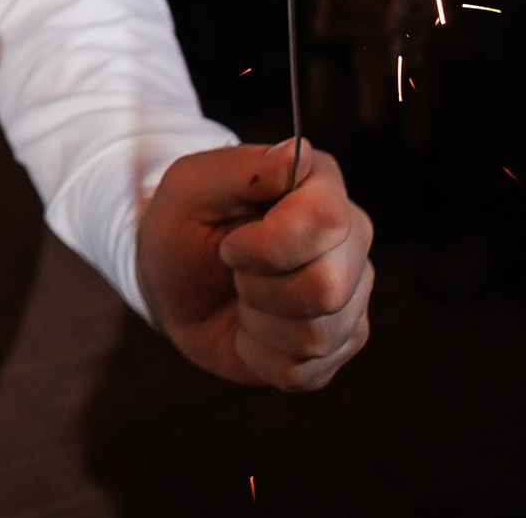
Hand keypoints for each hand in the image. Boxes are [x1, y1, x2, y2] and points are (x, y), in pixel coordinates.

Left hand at [136, 140, 372, 390]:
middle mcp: (352, 239)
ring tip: (244, 297)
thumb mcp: (189, 188)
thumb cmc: (182, 226)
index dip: (267, 244)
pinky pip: (303, 371)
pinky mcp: (338, 345)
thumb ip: (240, 167)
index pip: (325, 220)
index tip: (230, 244)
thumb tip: (296, 155)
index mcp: (322, 187)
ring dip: (257, 322)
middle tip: (235, 271)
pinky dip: (258, 355)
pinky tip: (250, 328)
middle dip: (258, 287)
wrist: (173, 284)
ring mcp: (352, 297)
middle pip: (326, 286)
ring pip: (317, 334)